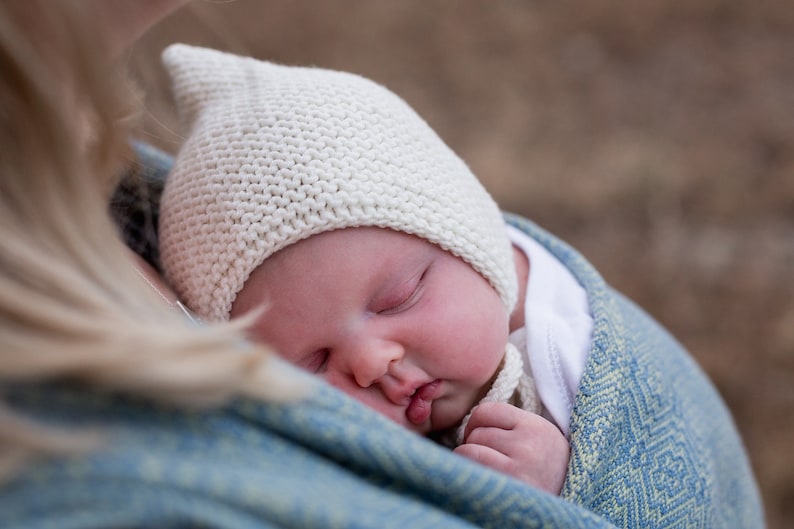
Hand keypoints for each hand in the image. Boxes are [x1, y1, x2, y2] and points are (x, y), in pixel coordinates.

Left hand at [453, 401, 569, 493]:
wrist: (565, 510)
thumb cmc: (544, 471)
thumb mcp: (537, 438)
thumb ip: (509, 425)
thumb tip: (470, 421)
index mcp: (535, 426)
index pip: (486, 411)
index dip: (476, 423)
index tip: (480, 436)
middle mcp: (528, 444)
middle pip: (476, 432)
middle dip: (474, 444)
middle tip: (486, 458)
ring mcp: (517, 467)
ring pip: (469, 449)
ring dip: (469, 460)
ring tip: (486, 470)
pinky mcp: (507, 488)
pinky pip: (470, 468)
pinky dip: (468, 473)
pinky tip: (482, 481)